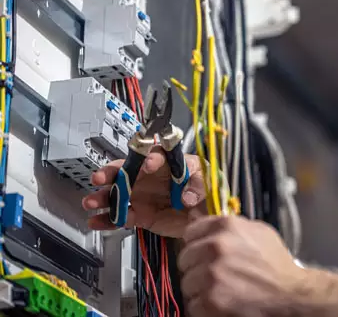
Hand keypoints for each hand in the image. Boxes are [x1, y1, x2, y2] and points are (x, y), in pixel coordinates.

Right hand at [81, 148, 206, 237]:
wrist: (205, 215)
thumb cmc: (205, 189)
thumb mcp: (207, 181)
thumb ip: (198, 185)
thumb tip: (187, 196)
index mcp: (167, 163)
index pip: (155, 155)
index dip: (150, 158)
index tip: (148, 164)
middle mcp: (150, 177)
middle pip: (126, 171)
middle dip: (111, 173)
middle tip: (101, 177)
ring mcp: (143, 196)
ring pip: (118, 194)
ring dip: (103, 197)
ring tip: (91, 201)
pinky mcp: (141, 215)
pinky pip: (121, 216)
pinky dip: (107, 220)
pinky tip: (96, 221)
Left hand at [178, 214, 305, 316]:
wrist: (291, 295)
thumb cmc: (276, 265)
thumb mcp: (259, 232)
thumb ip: (231, 225)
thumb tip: (203, 219)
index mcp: (226, 226)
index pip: (190, 232)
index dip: (196, 244)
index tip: (202, 253)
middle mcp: (216, 246)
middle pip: (185, 258)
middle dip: (196, 268)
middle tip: (214, 276)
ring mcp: (211, 274)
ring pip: (186, 283)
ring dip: (199, 289)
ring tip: (221, 291)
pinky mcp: (209, 300)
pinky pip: (192, 305)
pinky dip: (204, 308)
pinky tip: (222, 303)